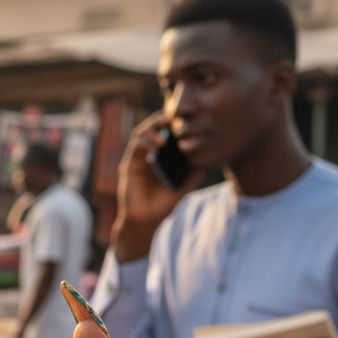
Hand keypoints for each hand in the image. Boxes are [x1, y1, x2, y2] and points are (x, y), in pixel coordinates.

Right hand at [111, 112, 203, 262]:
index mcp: (161, 158)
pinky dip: (147, 142)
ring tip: (167, 131)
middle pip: (153, 128)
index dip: (174, 124)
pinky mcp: (129, 165)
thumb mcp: (183, 187)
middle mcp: (148, 155)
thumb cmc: (163, 207)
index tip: (187, 119)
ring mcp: (137, 159)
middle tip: (175, 116)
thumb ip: (193, 174)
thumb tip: (208, 159)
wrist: (145, 221)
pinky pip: (136, 146)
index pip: (166, 134)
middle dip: (162, 119)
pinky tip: (159, 148)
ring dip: (154, 128)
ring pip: (142, 133)